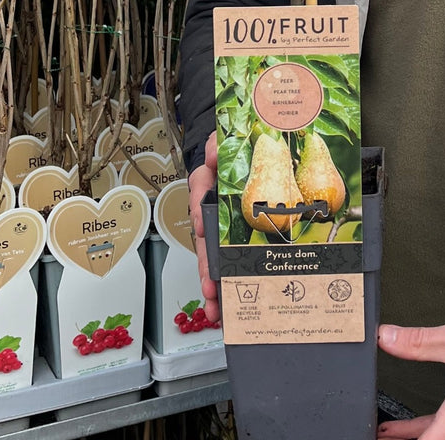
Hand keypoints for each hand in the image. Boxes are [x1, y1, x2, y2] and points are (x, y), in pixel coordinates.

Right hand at [187, 133, 220, 325]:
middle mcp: (213, 206)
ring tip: (216, 305)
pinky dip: (229, 282)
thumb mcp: (225, 138)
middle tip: (210, 285)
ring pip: (214, 256)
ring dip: (214, 281)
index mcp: (211, 181)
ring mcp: (224, 225)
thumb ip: (217, 143)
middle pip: (205, 238)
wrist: (245, 150)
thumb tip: (212, 152)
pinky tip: (229, 305)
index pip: (200, 191)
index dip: (199, 209)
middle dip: (206, 264)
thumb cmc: (233, 149)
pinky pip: (231, 260)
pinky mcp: (237, 237)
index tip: (201, 225)